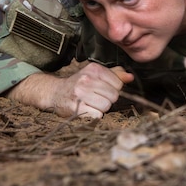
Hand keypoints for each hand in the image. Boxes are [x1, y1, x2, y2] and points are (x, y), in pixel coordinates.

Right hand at [9, 62, 132, 118]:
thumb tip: (130, 77)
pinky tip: (87, 109)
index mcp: (94, 69)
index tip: (103, 89)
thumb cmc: (79, 84)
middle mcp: (86, 79)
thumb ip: (115, 74)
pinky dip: (94, 115)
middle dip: (108, 99)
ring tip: (92, 103)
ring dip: (101, 108)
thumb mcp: (96, 74)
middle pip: (114, 96)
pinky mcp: (76, 108)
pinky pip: (97, 115)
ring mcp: (80, 94)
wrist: (55, 93)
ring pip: (106, 106)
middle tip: (97, 97)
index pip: (119, 84)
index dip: (114, 89)